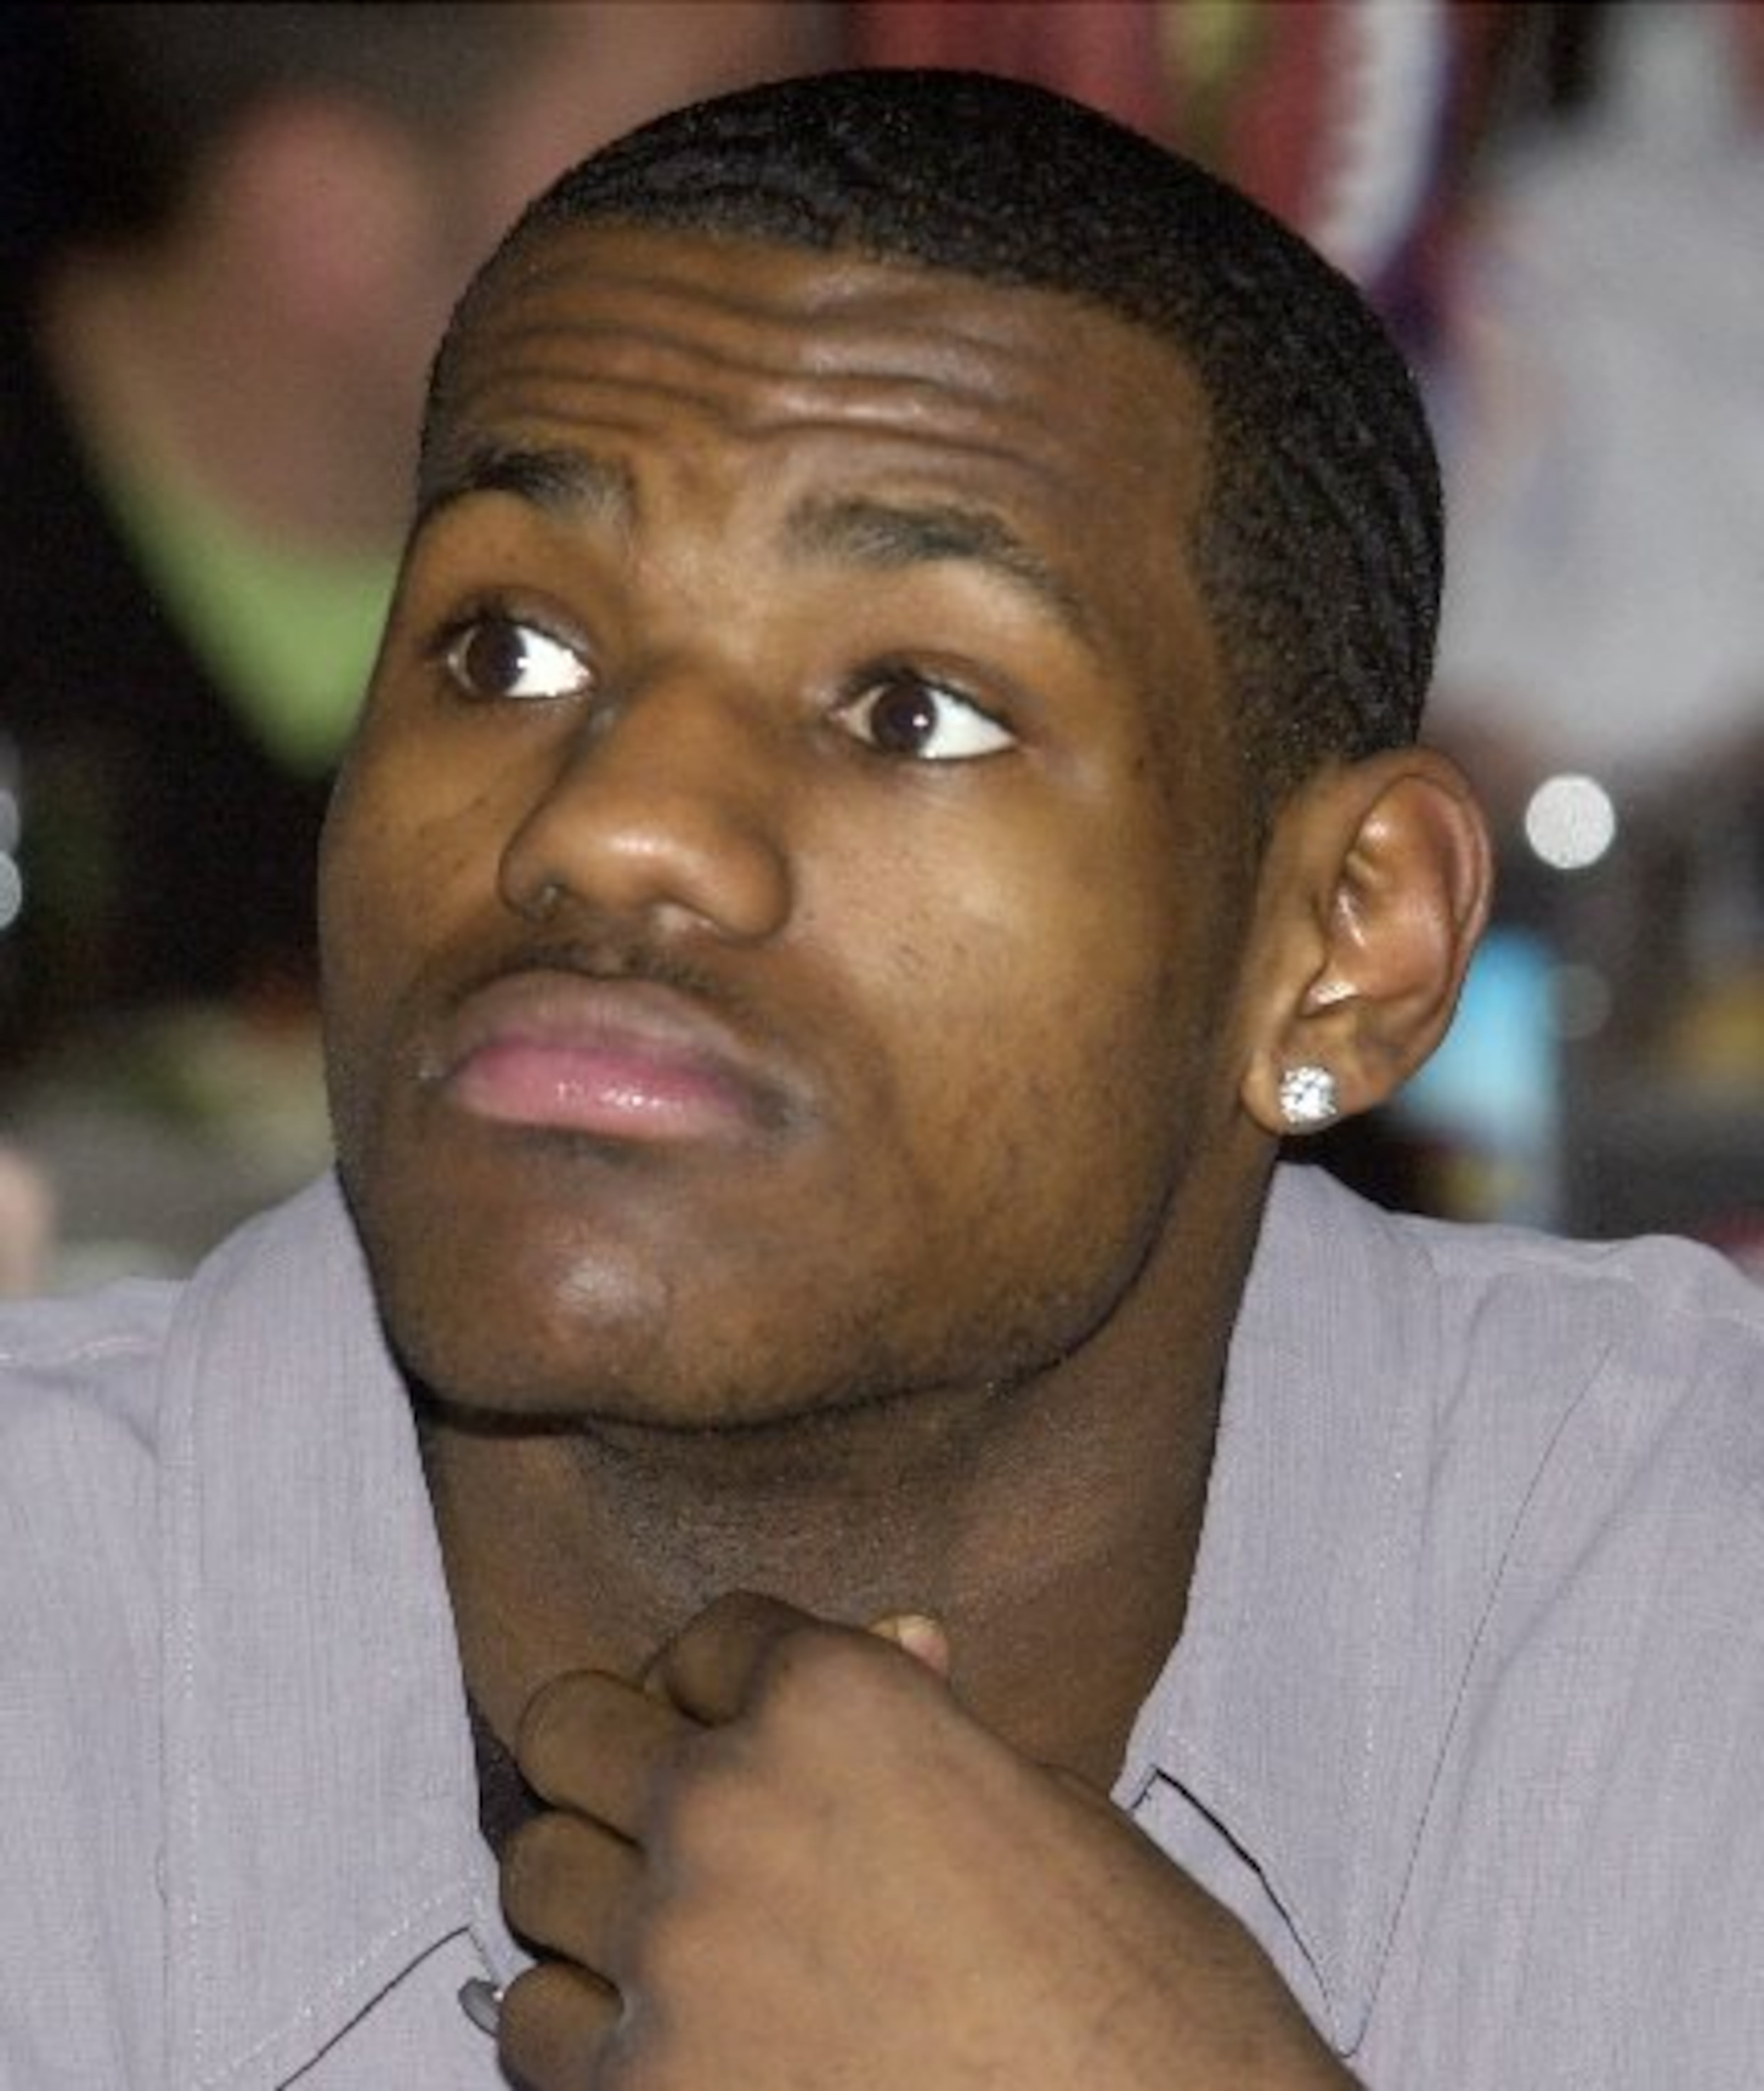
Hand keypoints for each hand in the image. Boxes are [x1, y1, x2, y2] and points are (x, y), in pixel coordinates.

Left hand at [496, 1592, 1351, 2089]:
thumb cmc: (1143, 1999)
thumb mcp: (1052, 1813)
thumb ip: (929, 1727)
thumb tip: (897, 1641)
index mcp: (844, 1702)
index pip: (711, 1636)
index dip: (735, 1681)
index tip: (749, 1724)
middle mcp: (734, 1804)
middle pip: (572, 1730)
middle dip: (621, 1757)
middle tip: (675, 1811)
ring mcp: (676, 1956)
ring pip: (535, 1875)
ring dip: (596, 1893)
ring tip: (672, 1933)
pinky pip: (539, 2028)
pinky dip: (591, 2026)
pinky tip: (670, 2040)